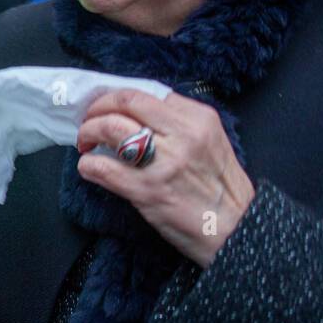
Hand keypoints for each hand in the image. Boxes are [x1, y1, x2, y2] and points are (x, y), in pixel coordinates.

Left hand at [76, 89, 255, 267]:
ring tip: (86, 142)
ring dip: (88, 132)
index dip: (117, 98)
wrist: (236, 229)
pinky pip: (103, 168)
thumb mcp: (211, 141)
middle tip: (88, 121)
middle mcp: (181, 135)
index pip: (146, 94)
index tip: (106, 107)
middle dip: (98, 109)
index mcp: (198, 119)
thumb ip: (179, 124)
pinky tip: (89, 167)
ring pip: (110, 128)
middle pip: (125, 103)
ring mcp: (162, 162)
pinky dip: (89, 165)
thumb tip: (137, 115)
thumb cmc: (222, 189)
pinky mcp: (146, 189)